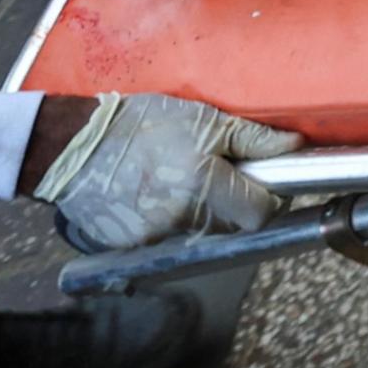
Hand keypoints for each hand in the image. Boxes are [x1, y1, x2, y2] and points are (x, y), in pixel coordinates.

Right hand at [26, 92, 303, 252]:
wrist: (73, 147)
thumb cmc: (139, 125)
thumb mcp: (203, 120)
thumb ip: (252, 139)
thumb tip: (294, 146)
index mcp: (202, 184)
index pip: (259, 214)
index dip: (270, 200)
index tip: (266, 185)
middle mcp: (181, 216)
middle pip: (233, 227)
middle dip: (238, 205)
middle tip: (225, 176)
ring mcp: (155, 236)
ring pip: (202, 233)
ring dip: (206, 212)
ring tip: (186, 180)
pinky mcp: (133, 246)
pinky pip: (170, 238)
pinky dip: (174, 219)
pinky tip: (158, 193)